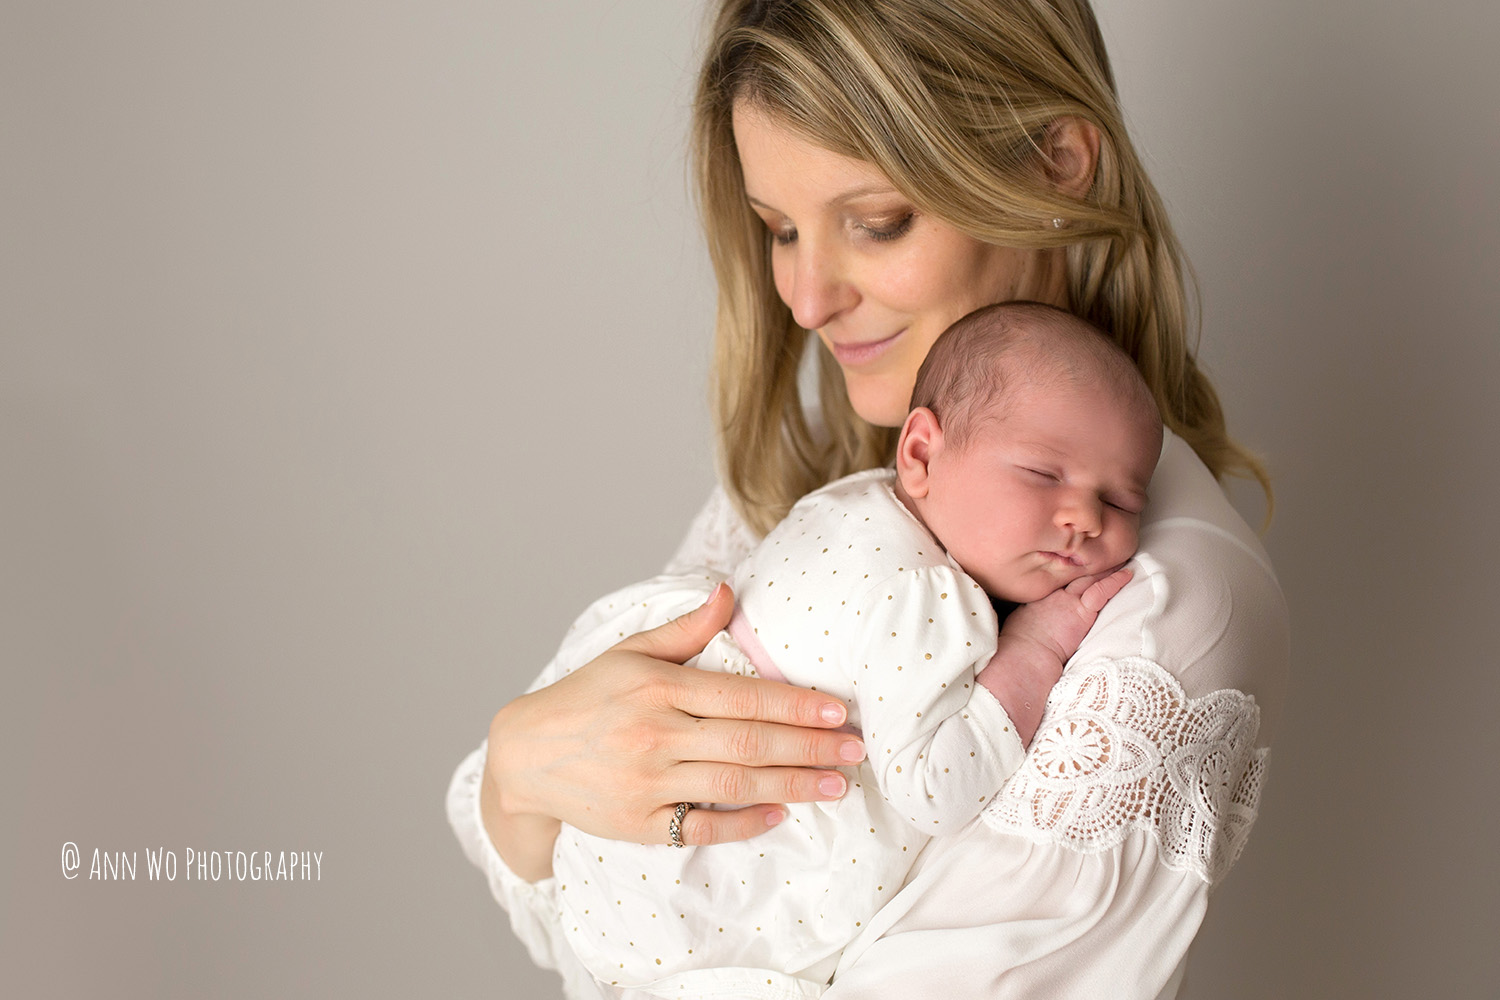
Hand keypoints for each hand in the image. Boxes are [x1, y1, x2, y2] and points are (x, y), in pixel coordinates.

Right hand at [480, 583, 865, 877]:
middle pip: (749, 743)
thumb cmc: (585, 697)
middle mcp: (656, 736)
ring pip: (735, 786)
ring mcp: (648, 784)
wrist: (524, 756)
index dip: (796, 704)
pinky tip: (781, 812)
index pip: (743, 696)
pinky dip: (745, 822)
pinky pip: (703, 827)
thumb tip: (730, 592)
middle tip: (856, 750)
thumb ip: (686, 629)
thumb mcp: (630, 653)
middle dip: (810, 746)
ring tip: (836, 784)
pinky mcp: (640, 825)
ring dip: (792, 784)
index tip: (838, 711)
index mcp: (659, 689)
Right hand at [976, 567, 1131, 746]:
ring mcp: (1067, 600)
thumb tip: (1031, 619)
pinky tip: (1127, 574)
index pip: (1058, 577)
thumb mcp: (1020, 623)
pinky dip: (1115, 581)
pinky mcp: (1082, 611)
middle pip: (1074, 572)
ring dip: (1105, 567)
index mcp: (1039, 596)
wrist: (1025, 654)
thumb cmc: (1019, 647)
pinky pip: (1102, 590)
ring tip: (1120, 557)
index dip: (1070, 569)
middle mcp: (1053, 593)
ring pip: (1090, 577)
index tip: (1079, 562)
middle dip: (1088, 562)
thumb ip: (1029, 615)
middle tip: (1101, 552)